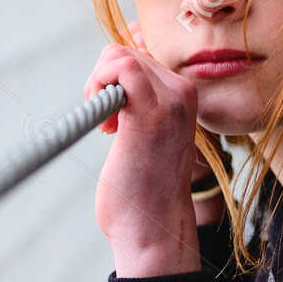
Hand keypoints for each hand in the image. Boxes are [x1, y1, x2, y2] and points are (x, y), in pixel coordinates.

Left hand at [85, 36, 201, 276]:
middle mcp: (182, 94)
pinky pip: (118, 69)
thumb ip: (141, 103)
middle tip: (106, 120)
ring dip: (98, 84)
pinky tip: (105, 123)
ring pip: (119, 55)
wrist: (153, 229)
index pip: (140, 56)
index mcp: (185, 96)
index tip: (111, 111)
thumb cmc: (144, 188)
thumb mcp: (151, 134)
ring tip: (107, 122)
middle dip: (103, 80)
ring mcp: (168, 103)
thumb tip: (113, 75)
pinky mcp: (147, 117)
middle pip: (126, 52)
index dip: (114, 76)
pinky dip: (97, 86)